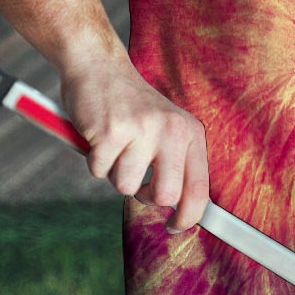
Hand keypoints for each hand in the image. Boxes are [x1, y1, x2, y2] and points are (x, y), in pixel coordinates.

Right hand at [60, 58, 208, 231]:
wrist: (99, 66)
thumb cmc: (132, 107)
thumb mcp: (166, 128)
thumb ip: (177, 163)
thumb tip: (182, 210)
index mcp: (190, 132)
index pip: (200, 188)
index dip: (189, 217)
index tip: (175, 227)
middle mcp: (172, 130)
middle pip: (165, 196)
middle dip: (145, 196)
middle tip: (136, 178)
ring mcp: (142, 130)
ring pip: (126, 187)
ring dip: (114, 173)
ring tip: (116, 146)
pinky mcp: (111, 131)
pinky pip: (99, 171)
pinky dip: (94, 160)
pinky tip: (99, 136)